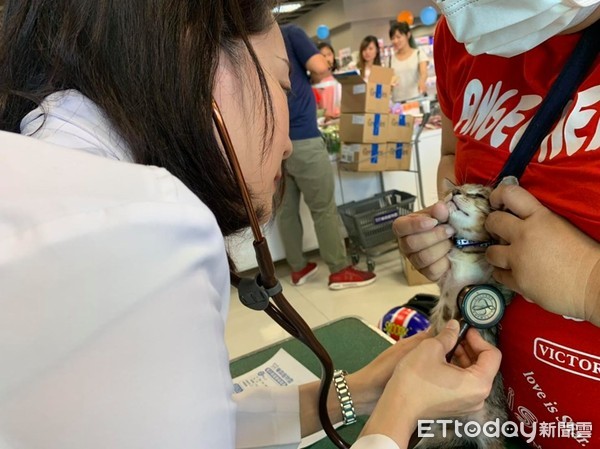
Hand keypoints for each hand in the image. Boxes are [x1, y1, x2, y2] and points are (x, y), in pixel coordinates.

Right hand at [360, 321, 500, 446]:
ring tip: (445, 346)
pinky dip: (457, 370)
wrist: (398, 408)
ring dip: (462, 357)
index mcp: (478, 383)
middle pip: (484, 365)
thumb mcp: (431, 348)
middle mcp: (478, 397)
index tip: (466, 330)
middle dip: (469, 347)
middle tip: (454, 335)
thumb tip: (454, 326)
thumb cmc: (414, 382)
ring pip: (473, 374)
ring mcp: (468, 404)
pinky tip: (441, 361)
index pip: (492, 355)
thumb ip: (448, 335)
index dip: (479, 338)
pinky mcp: (457, 406)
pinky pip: (464, 384)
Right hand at [393, 202, 454, 280]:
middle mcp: (406, 245)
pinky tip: (450, 254)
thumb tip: (440, 207)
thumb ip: (441, 210)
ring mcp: (415, 261)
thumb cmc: (443, 224)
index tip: (433, 221)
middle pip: (411, 244)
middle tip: (450, 230)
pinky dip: (446, 262)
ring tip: (451, 241)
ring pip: (423, 257)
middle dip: (435, 236)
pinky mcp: (426, 273)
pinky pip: (433, 270)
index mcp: (405, 228)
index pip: (400, 227)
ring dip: (442, 247)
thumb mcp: (442, 214)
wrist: (456, 241)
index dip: (415, 225)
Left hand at [485, 183, 599, 324]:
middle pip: (493, 222)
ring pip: (490, 252)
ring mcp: (518, 259)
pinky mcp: (517, 281)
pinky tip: (513, 273)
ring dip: (496, 253)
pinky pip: (498, 275)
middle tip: (498, 230)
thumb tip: (523, 222)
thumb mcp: (564, 227)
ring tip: (506, 256)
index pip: (510, 194)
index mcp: (540, 217)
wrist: (595, 285)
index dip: (498, 195)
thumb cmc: (587, 255)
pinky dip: (504, 274)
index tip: (496, 202)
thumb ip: (541, 222)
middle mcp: (524, 235)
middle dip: (492, 225)